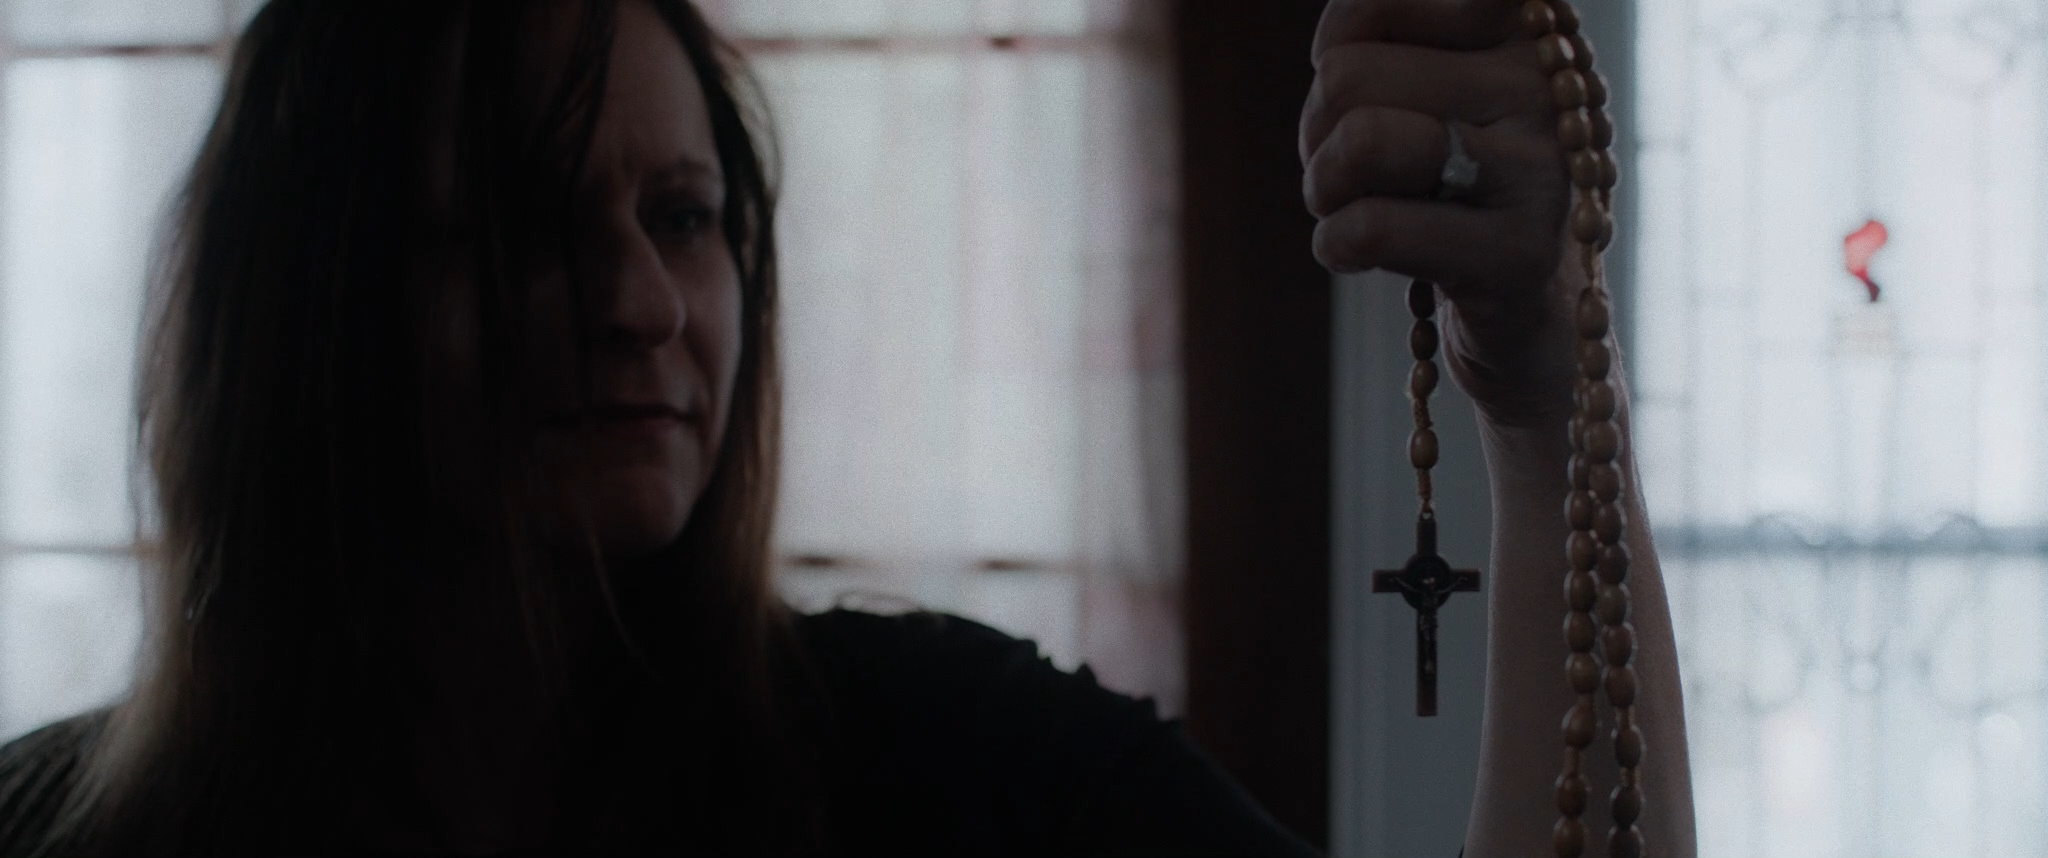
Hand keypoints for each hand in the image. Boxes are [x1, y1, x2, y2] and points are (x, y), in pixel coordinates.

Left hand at [1299, 0, 1586, 428]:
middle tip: (1346, 172)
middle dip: (1316, 133)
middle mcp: (1545, 83)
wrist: (1536, 318)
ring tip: (1343, 207)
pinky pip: (1374, 226)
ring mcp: (1539, 168)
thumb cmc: (1464, 189)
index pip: (1376, 5)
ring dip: (1322, 186)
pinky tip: (1356, 254)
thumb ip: (1395, 39)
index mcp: (1525, 27)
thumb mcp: (1444, 89)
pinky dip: (1336, 245)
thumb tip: (1336, 36)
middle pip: (1347, 76)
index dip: (1335, 50)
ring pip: (1362, 138)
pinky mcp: (1516, 252)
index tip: (1354, 94)